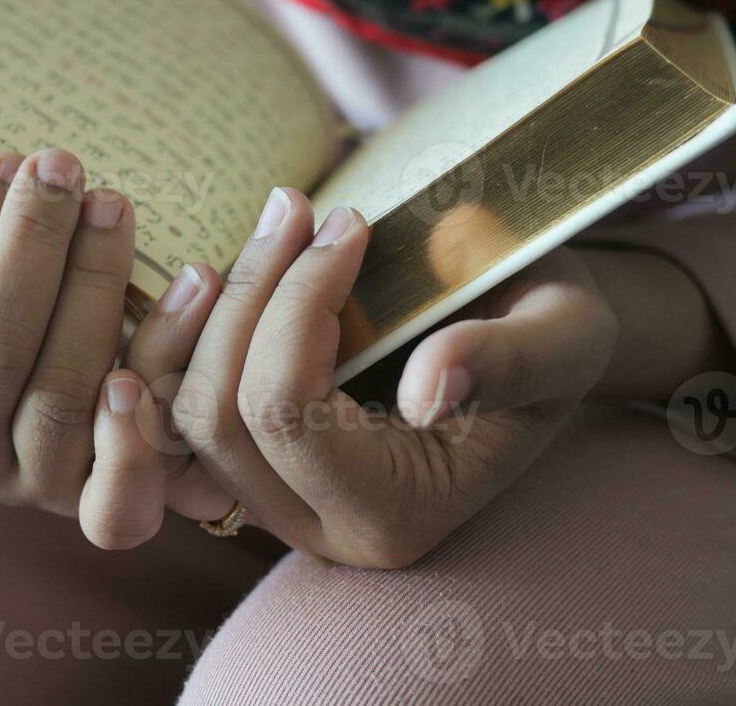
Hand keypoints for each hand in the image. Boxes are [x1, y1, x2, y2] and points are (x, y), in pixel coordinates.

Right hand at [0, 148, 218, 516]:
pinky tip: (184, 303)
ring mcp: (30, 486)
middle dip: (32, 253)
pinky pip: (126, 491)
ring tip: (117, 207)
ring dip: (98, 296)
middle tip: (65, 168)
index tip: (2, 163)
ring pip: (63, 402)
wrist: (54, 309)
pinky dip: (152, 417)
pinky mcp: (103, 499)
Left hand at [79, 188, 618, 566]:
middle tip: (298, 205)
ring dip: (205, 311)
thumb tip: (426, 389)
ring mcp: (270, 501)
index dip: (296, 304)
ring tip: (263, 230)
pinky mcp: (244, 464)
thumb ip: (505, 363)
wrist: (533, 338)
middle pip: (217, 418)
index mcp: (394, 516)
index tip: (348, 220)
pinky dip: (180, 338)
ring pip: (179, 412)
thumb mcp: (563, 337)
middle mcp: (318, 530)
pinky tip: (217, 272)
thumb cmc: (553, 332)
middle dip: (247, 296)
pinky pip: (172, 409)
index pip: (288, 413)